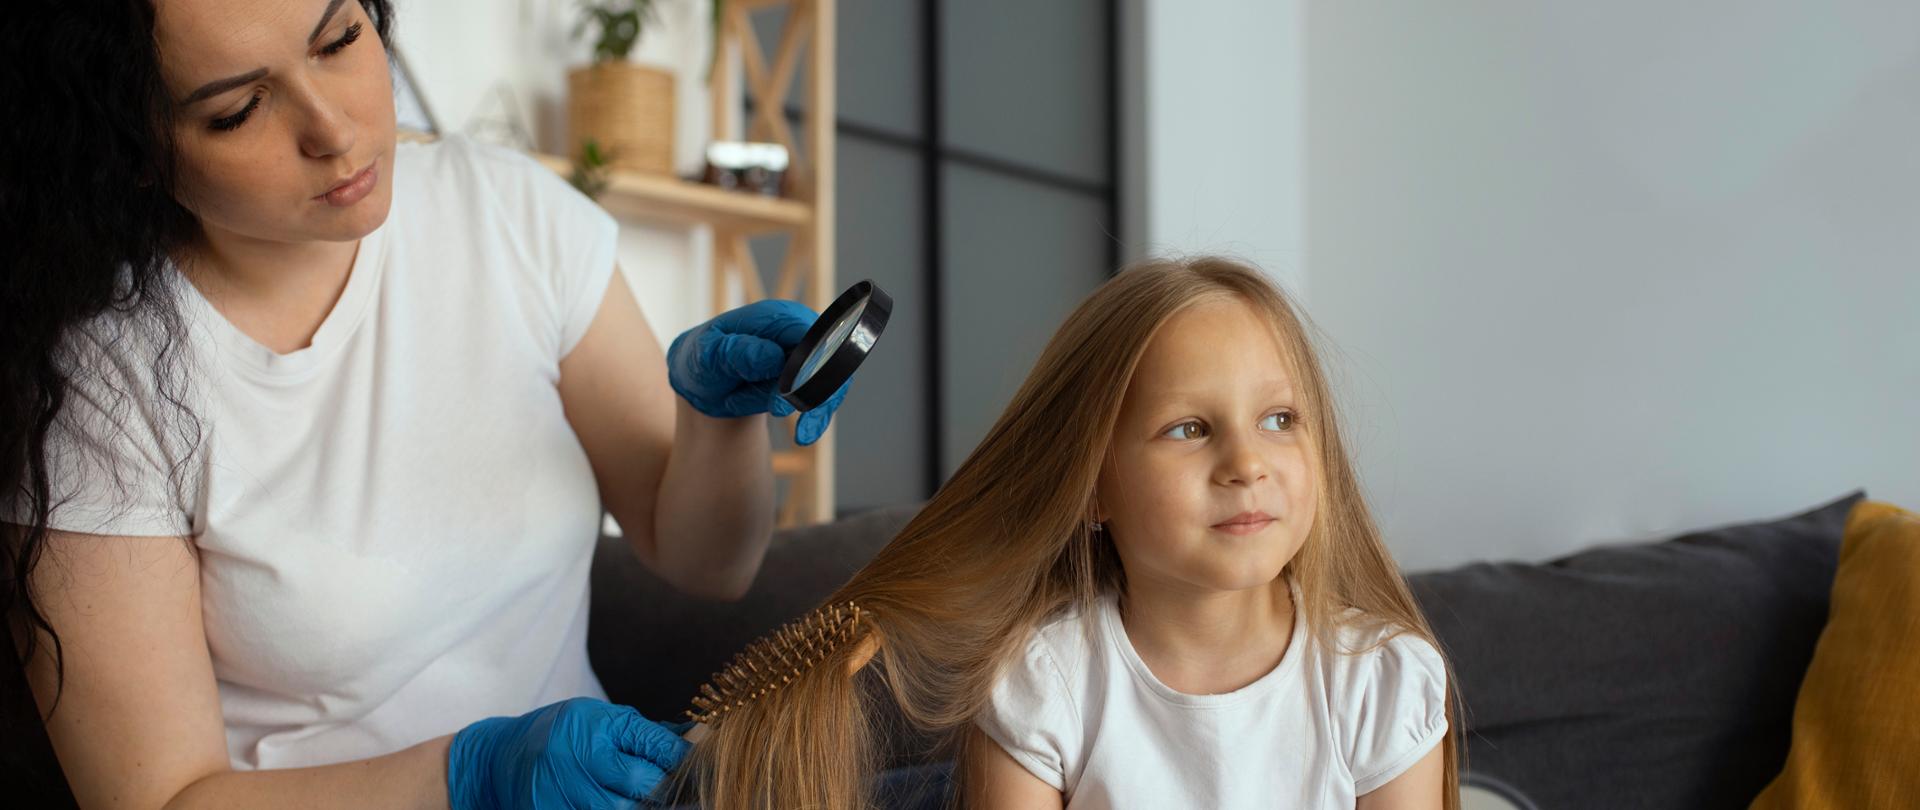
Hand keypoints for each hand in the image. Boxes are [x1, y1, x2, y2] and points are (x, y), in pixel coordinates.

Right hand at [447, 697, 689, 809]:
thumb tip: (697, 736)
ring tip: (655, 800)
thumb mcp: (602, 719)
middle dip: (669, 790)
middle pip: (643, 786)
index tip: (705, 762)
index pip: (655, 746)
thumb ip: (647, 733)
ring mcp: (565, 793)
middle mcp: (581, 758)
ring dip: (644, 808)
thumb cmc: (562, 733)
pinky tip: (620, 806)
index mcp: (597, 726)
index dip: (684, 757)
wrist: (502, 758)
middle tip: (689, 790)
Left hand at [666, 299, 853, 445]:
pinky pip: (827, 395)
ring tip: (801, 432)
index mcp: (775, 317)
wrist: (706, 385)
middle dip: (814, 391)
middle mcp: (799, 330)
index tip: (788, 395)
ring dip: (818, 408)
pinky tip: (804, 433)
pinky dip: (818, 416)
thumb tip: (772, 356)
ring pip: (834, 379)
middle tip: (783, 413)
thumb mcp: (707, 356)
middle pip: (829, 356)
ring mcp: (809, 353)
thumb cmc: (705, 364)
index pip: (807, 333)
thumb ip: (735, 353)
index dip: (805, 364)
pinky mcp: (811, 375)